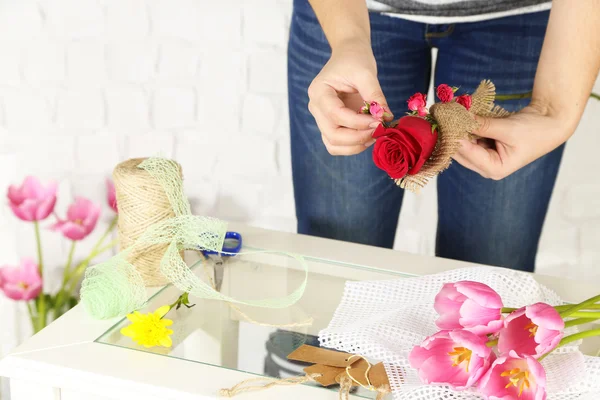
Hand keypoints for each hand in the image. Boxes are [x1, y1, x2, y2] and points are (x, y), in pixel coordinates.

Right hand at [307, 42, 392, 155]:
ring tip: (375, 134)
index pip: (336, 115)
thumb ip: (375, 95)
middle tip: (379, 129)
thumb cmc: (355, 60)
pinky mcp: (331, 125)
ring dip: (355, 145)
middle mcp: (316, 108)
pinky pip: (337, 145)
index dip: (358, 122)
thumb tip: (386, 117)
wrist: (349, 56)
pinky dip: (353, 146)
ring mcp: (321, 119)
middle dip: (358, 137)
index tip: (379, 121)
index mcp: (319, 92)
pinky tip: (368, 136)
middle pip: (332, 135)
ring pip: (333, 145)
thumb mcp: (366, 73)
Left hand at [453, 105, 572, 179]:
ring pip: (463, 144)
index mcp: (495, 169)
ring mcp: (485, 158)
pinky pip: (470, 137)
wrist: (551, 122)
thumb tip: (460, 118)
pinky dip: (466, 127)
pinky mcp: (485, 147)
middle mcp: (487, 167)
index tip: (445, 120)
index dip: (454, 137)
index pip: (467, 154)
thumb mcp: (508, 128)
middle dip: (452, 134)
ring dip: (458, 129)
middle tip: (442, 115)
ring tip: (449, 112)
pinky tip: (460, 114)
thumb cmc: (535, 130)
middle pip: (461, 152)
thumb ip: (482, 125)